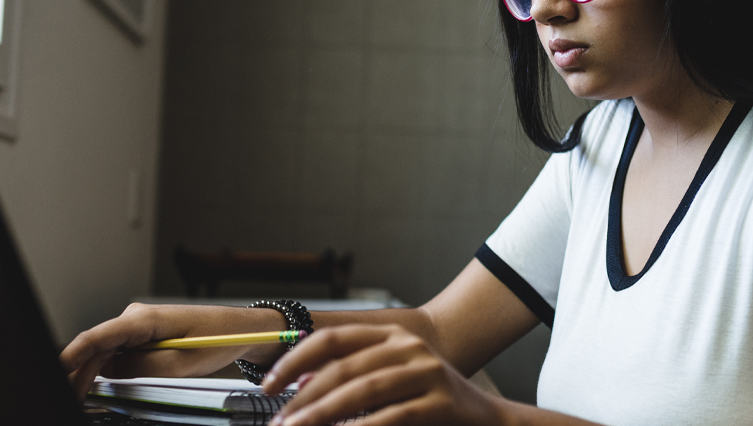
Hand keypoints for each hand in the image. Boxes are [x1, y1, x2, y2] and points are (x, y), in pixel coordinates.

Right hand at [60, 303, 287, 399]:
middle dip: (77, 374)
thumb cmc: (217, 340)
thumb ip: (139, 367)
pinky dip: (105, 369)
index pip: (97, 337)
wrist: (241, 329)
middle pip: (96, 347)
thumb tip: (107, 370)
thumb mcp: (179, 363)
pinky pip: (118, 352)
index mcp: (144, 318)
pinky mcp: (145, 334)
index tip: (54, 373)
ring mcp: (139, 325)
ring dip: (90, 374)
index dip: (71, 357)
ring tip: (76, 397)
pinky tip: (93, 386)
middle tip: (68, 400)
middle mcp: (136, 317)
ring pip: (104, 351)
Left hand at [262, 324, 507, 425]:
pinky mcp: (441, 401)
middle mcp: (409, 346)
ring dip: (323, 413)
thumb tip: (300, 385)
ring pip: (364, 390)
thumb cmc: (428, 403)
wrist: (485, 419)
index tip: (267, 384)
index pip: (333, 338)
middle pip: (344, 367)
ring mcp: (428, 371)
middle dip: (303, 397)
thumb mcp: (388, 381)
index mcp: (391, 334)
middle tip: (278, 421)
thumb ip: (349, 378)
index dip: (295, 359)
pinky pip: (392, 416)